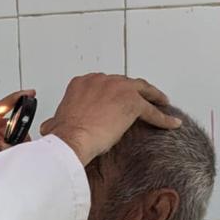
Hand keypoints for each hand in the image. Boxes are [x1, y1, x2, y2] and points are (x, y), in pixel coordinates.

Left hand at [0, 90, 33, 167]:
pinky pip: (13, 141)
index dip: (13, 99)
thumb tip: (7, 144)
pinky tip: (13, 153)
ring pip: (14, 132)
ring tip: (12, 152)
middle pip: (9, 121)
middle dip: (17, 131)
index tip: (27, 94)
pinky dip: (17, 147)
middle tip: (18, 141)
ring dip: (17, 142)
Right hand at [41, 73, 177, 165]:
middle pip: (126, 83)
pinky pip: (152, 111)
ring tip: (162, 102)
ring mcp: (119, 89)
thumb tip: (48, 128)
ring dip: (154, 97)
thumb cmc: (63, 134)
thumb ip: (56, 120)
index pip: (105, 84)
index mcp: (82, 82)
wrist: (71, 139)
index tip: (118, 99)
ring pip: (143, 91)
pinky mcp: (133, 103)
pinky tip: (172, 124)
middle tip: (143, 99)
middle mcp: (102, 79)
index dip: (114, 92)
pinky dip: (163, 118)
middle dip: (135, 91)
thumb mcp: (55, 123)